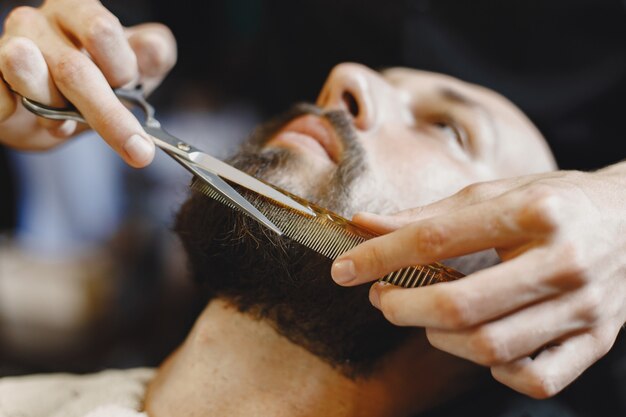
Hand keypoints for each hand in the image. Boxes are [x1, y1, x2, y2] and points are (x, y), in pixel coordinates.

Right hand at [0, 0, 176, 166]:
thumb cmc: (101, 84)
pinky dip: (12, 111)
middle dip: (108, 115)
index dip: (120, 70)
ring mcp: (9, 46)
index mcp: (82, 11)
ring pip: (26, 73)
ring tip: (63, 122)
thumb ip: (151, 58)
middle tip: (138, 150)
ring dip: (54, 112)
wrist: (55, 115)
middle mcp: (41, 22)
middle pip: (71, 68)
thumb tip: (153, 49)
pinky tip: (22, 114)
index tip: (130, 90)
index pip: (101, 32)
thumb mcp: (136, 72)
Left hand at [331, 165, 625, 397]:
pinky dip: (495, 369)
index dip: (380, 256)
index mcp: (534, 212)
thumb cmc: (554, 202)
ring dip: (439, 337)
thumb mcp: (494, 194)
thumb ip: (428, 214)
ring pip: (491, 347)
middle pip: (459, 306)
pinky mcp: (595, 342)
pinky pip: (534, 378)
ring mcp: (584, 309)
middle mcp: (562, 262)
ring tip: (425, 314)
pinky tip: (481, 341)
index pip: (437, 239)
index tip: (343, 268)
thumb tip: (364, 225)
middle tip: (381, 297)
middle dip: (403, 307)